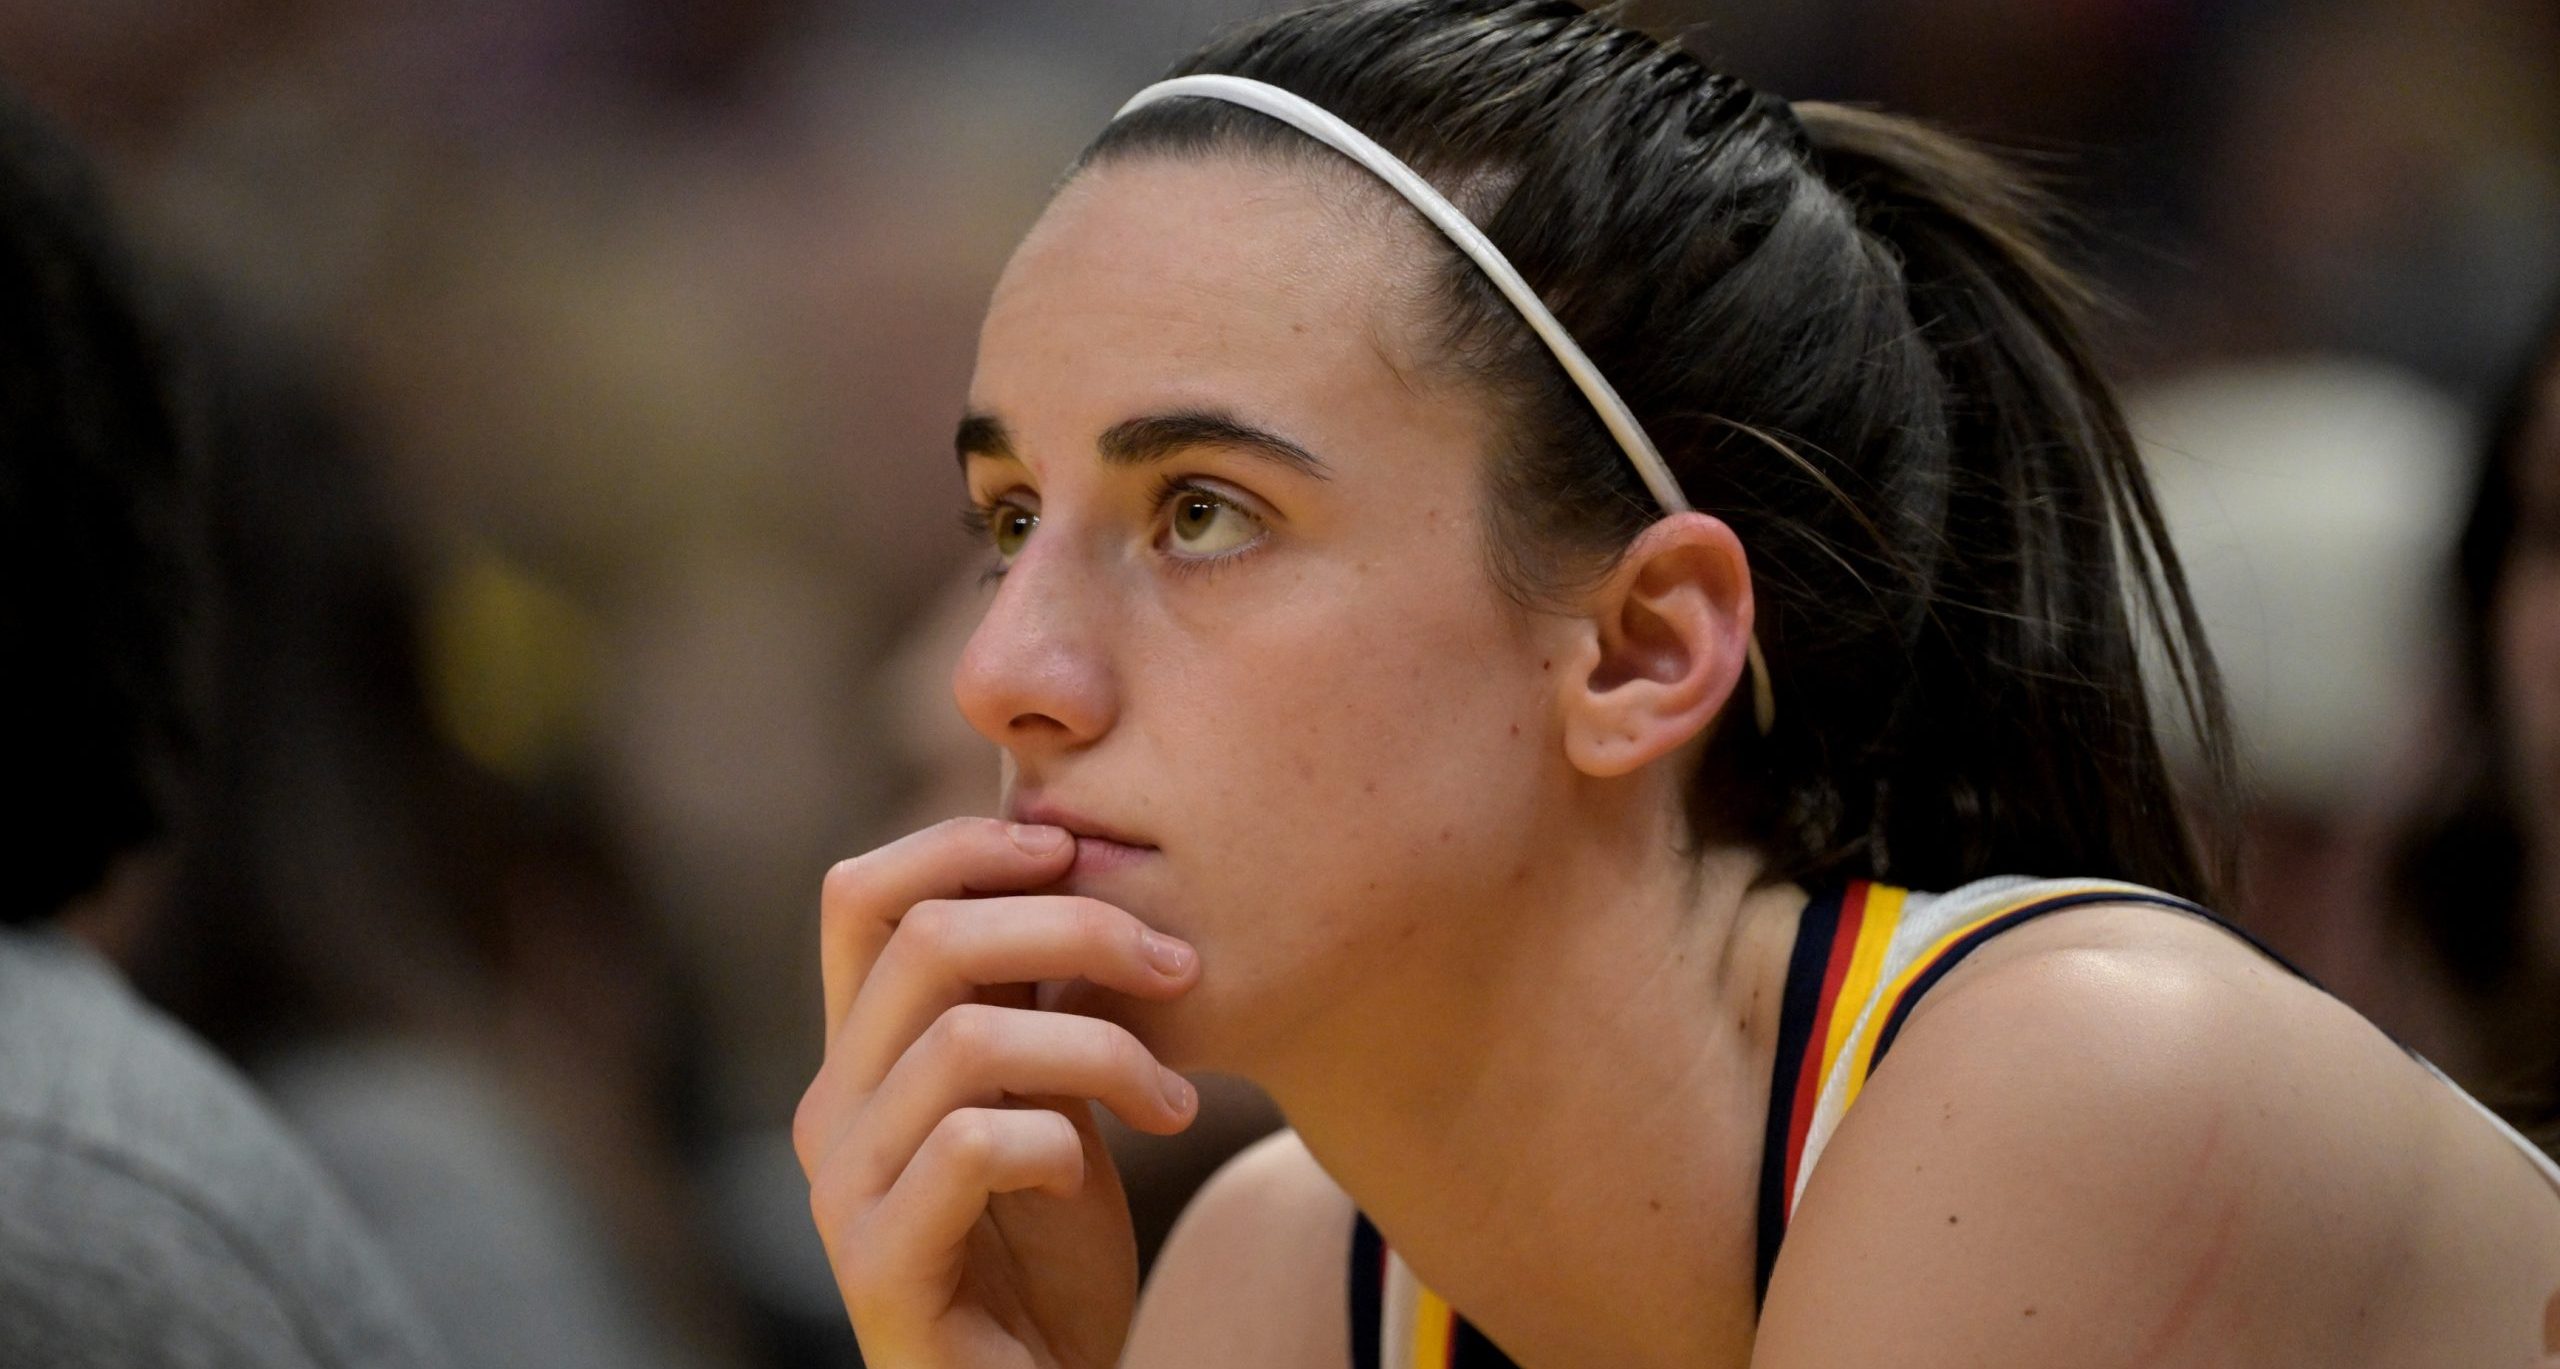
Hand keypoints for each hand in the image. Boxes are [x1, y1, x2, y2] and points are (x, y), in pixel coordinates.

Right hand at [794, 818, 1201, 1367]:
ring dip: (1101, 1048)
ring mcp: (845, 1190)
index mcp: (860, 1054)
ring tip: (1174, 1098)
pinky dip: (1059, 1142)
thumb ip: (1024, 999)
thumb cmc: (1048, 1244)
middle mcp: (831, 1109)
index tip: (1077, 854)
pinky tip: (1095, 1178)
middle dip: (1075, 927)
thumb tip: (1067, 855)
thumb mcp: (1042, 1094)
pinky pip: (973, 1146)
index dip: (965, 845)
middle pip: (926, 941)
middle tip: (1178, 967)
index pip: (860, 894)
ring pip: (965, 1041)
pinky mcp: (881, 1267)